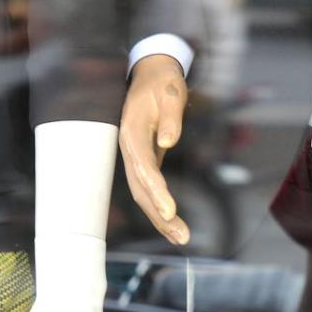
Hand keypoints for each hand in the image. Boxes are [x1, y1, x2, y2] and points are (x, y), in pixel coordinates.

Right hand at [119, 54, 189, 244]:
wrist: (150, 74)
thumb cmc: (162, 83)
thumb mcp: (171, 92)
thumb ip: (170, 117)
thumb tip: (167, 141)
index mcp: (132, 132)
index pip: (143, 167)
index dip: (155, 191)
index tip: (170, 211)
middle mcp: (129, 149)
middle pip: (140, 189)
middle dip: (159, 215)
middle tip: (181, 235)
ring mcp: (135, 157)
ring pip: (142, 193)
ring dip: (159, 218)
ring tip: (181, 237)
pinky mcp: (144, 161)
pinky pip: (148, 188)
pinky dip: (159, 207)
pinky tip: (172, 224)